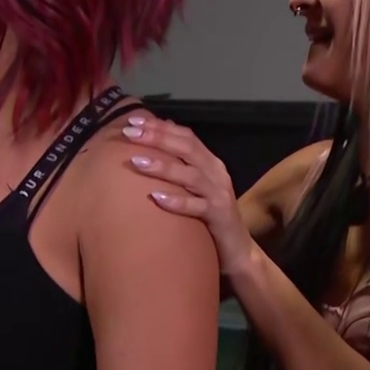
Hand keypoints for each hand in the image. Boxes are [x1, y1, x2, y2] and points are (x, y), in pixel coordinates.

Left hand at [120, 114, 255, 273]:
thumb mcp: (196, 187)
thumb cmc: (210, 216)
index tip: (133, 120)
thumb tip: (154, 142)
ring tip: (137, 161)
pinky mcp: (218, 216)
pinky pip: (196, 207)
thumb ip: (180, 166)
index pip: (186, 136)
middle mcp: (216, 173)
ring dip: (163, 167)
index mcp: (210, 163)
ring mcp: (219, 194)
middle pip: (187, 149)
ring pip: (190, 175)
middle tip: (130, 133)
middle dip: (158, 138)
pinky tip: (155, 198)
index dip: (161, 126)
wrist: (238, 250)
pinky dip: (176, 201)